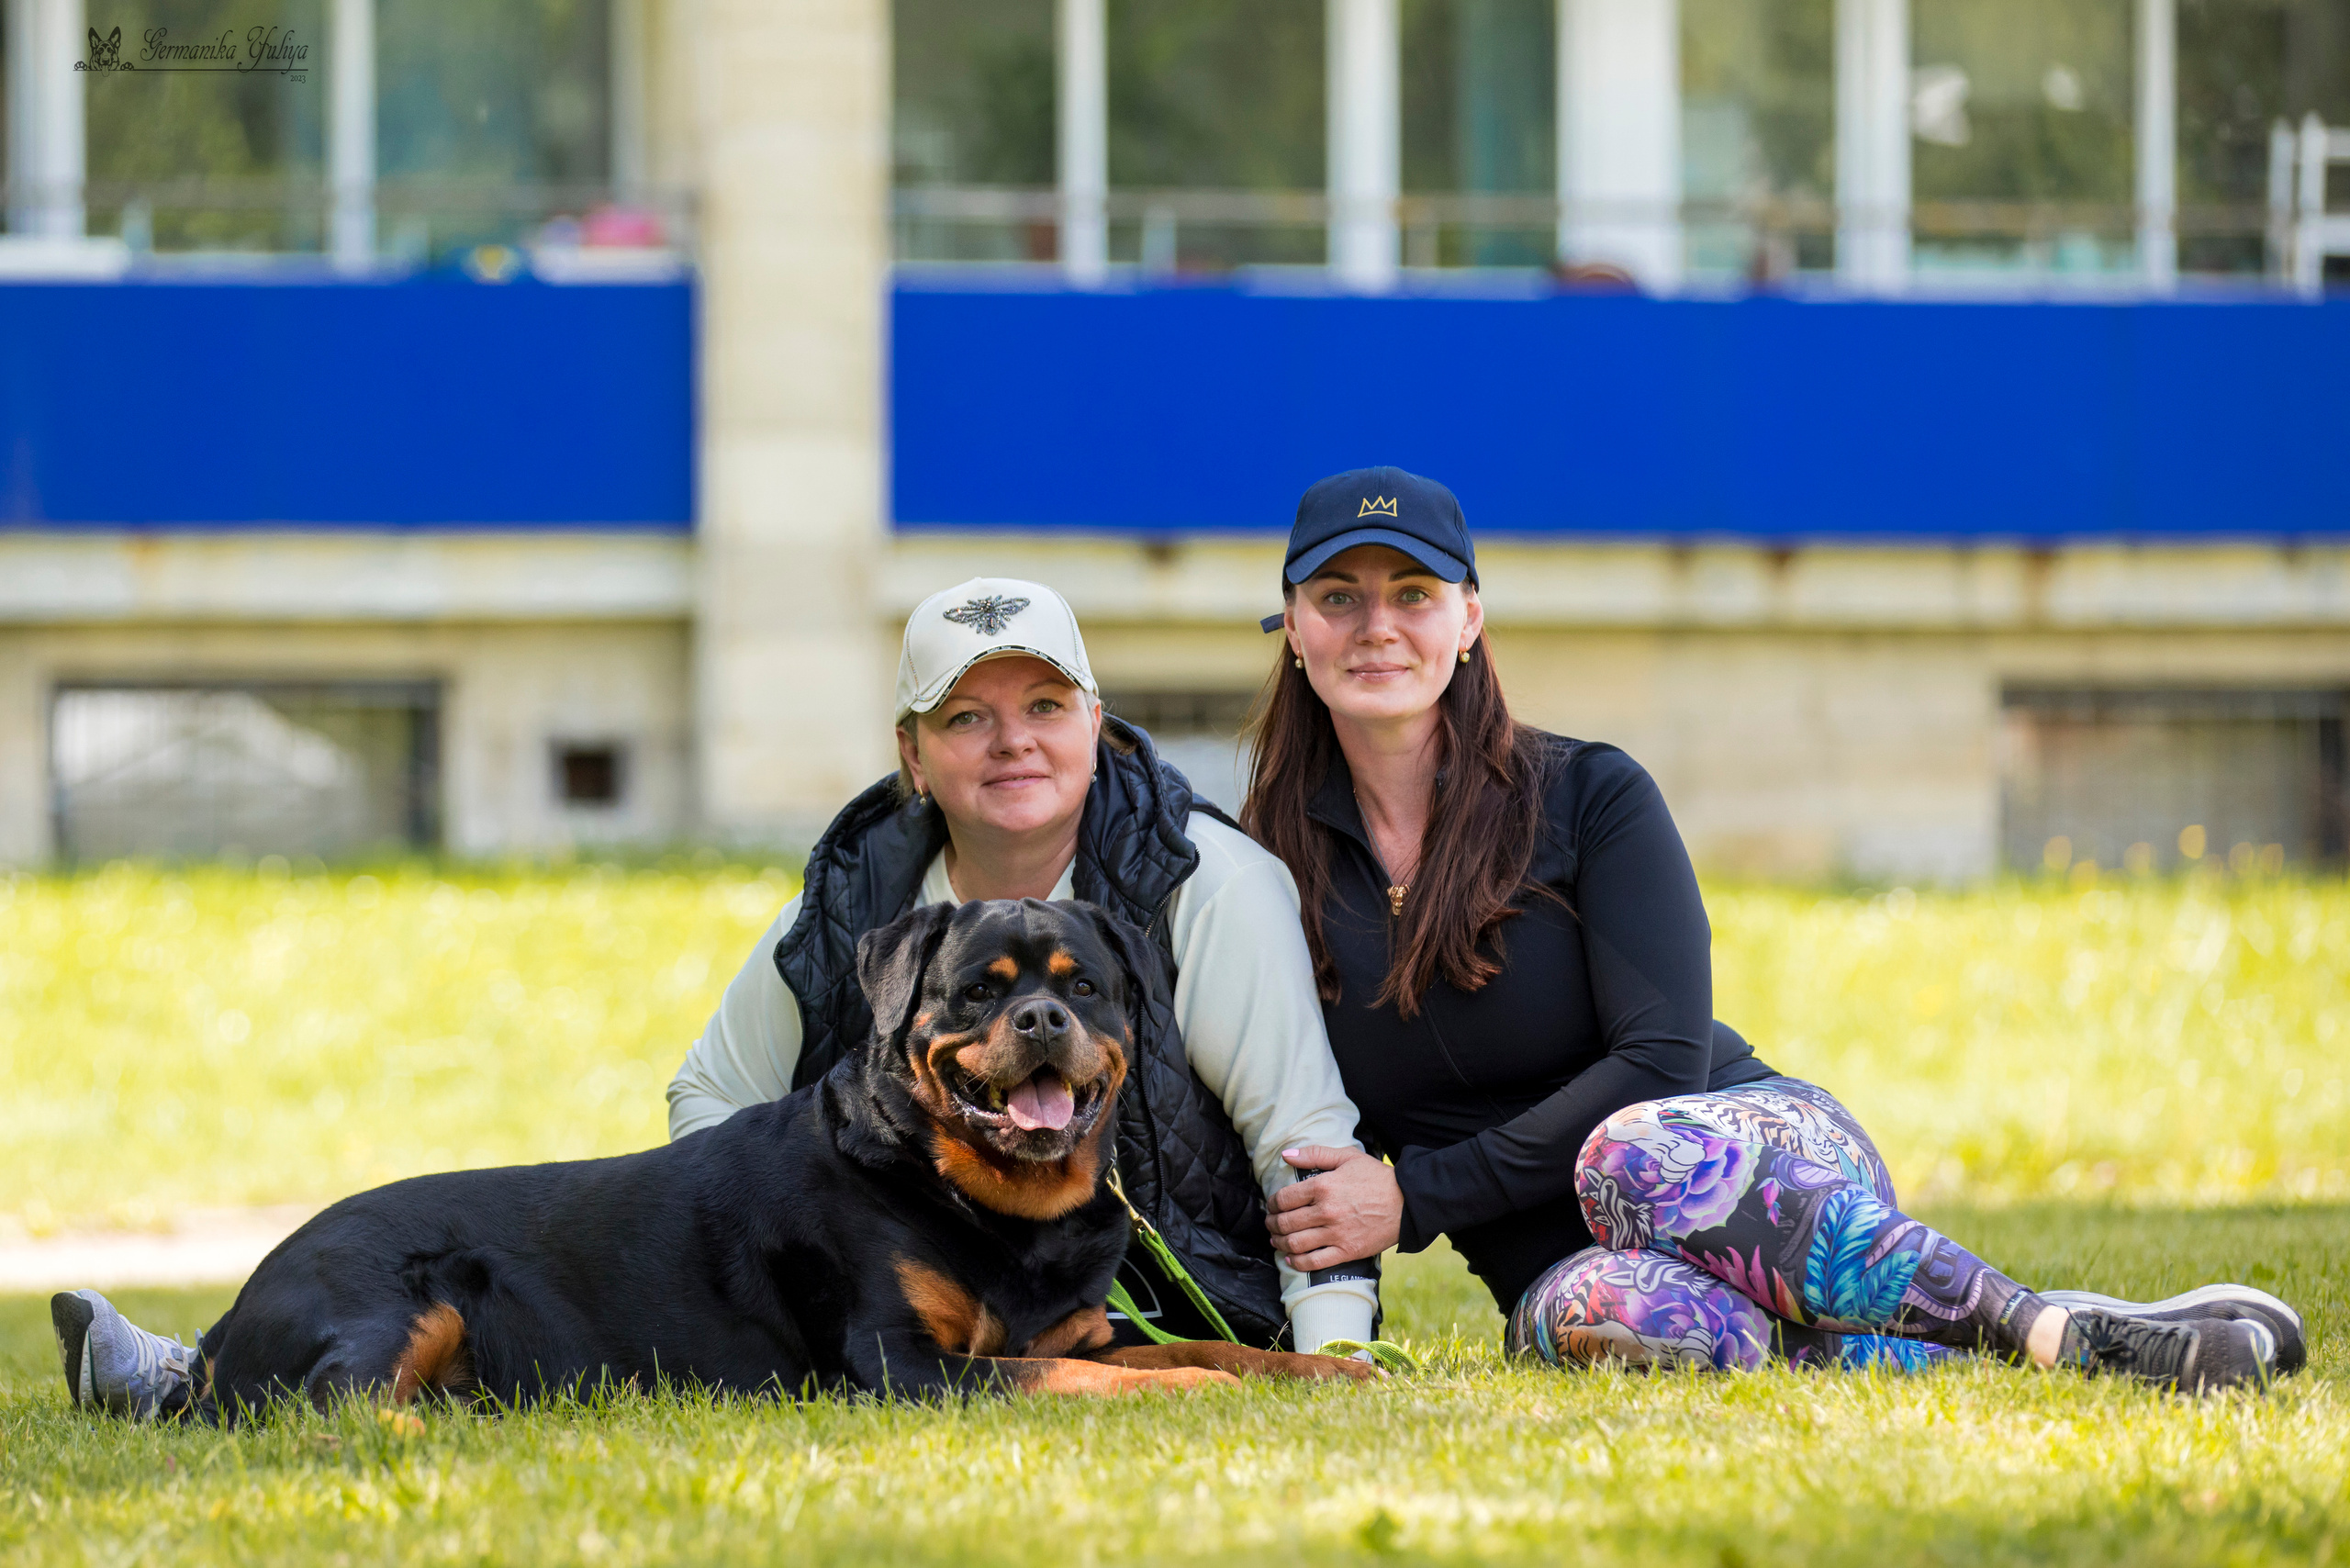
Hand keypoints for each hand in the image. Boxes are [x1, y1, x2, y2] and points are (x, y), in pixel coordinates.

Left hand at [1264, 1146, 1401, 1271]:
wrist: (1407, 1201)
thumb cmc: (1377, 1177)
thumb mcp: (1347, 1157)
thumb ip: (1314, 1154)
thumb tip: (1286, 1154)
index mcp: (1323, 1186)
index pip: (1284, 1198)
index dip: (1272, 1203)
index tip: (1272, 1205)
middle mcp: (1326, 1211)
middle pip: (1286, 1223)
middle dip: (1272, 1224)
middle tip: (1271, 1224)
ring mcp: (1336, 1233)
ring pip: (1296, 1244)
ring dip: (1280, 1243)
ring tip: (1276, 1240)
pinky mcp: (1347, 1251)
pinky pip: (1314, 1262)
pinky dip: (1298, 1263)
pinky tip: (1291, 1258)